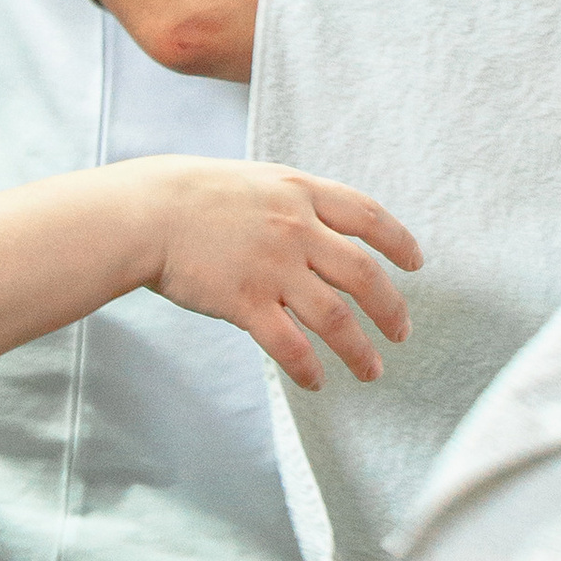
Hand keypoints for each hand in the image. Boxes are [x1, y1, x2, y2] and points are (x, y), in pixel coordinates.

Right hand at [141, 160, 421, 392]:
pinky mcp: (246, 302)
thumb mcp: (255, 180)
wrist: (145, 212)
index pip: (369, 215)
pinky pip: (290, 345)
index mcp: (301, 192)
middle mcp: (296, 229)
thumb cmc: (191, 194)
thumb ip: (292, 201)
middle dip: (390, 309)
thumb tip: (323, 226)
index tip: (415, 264)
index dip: (398, 241)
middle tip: (402, 333)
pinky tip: (316, 381)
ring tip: (372, 370)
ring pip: (336, 318)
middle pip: (364, 275)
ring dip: (359, 350)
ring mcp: (273, 267)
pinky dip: (308, 368)